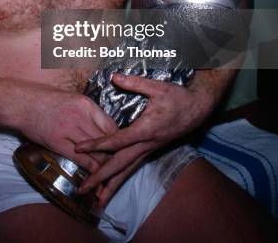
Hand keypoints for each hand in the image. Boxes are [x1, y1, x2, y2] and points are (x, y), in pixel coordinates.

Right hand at [18, 85, 117, 172]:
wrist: (22, 103)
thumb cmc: (46, 99)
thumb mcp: (72, 98)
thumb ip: (88, 112)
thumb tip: (102, 125)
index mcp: (86, 104)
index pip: (111, 125)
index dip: (118, 140)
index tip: (121, 149)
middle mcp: (80, 116)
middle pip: (106, 139)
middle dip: (115, 154)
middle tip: (121, 166)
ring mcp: (69, 129)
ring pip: (95, 151)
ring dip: (104, 164)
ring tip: (111, 174)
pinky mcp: (57, 142)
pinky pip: (80, 158)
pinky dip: (90, 168)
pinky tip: (95, 175)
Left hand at [75, 72, 213, 201]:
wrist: (198, 109)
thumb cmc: (178, 98)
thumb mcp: (158, 87)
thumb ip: (135, 83)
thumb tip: (114, 76)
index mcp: (145, 130)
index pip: (117, 141)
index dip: (97, 145)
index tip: (79, 148)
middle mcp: (146, 144)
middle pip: (120, 165)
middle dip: (100, 178)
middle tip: (82, 189)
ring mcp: (149, 150)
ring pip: (127, 171)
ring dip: (111, 186)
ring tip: (97, 201)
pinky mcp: (150, 150)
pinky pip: (133, 167)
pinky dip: (121, 178)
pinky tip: (112, 186)